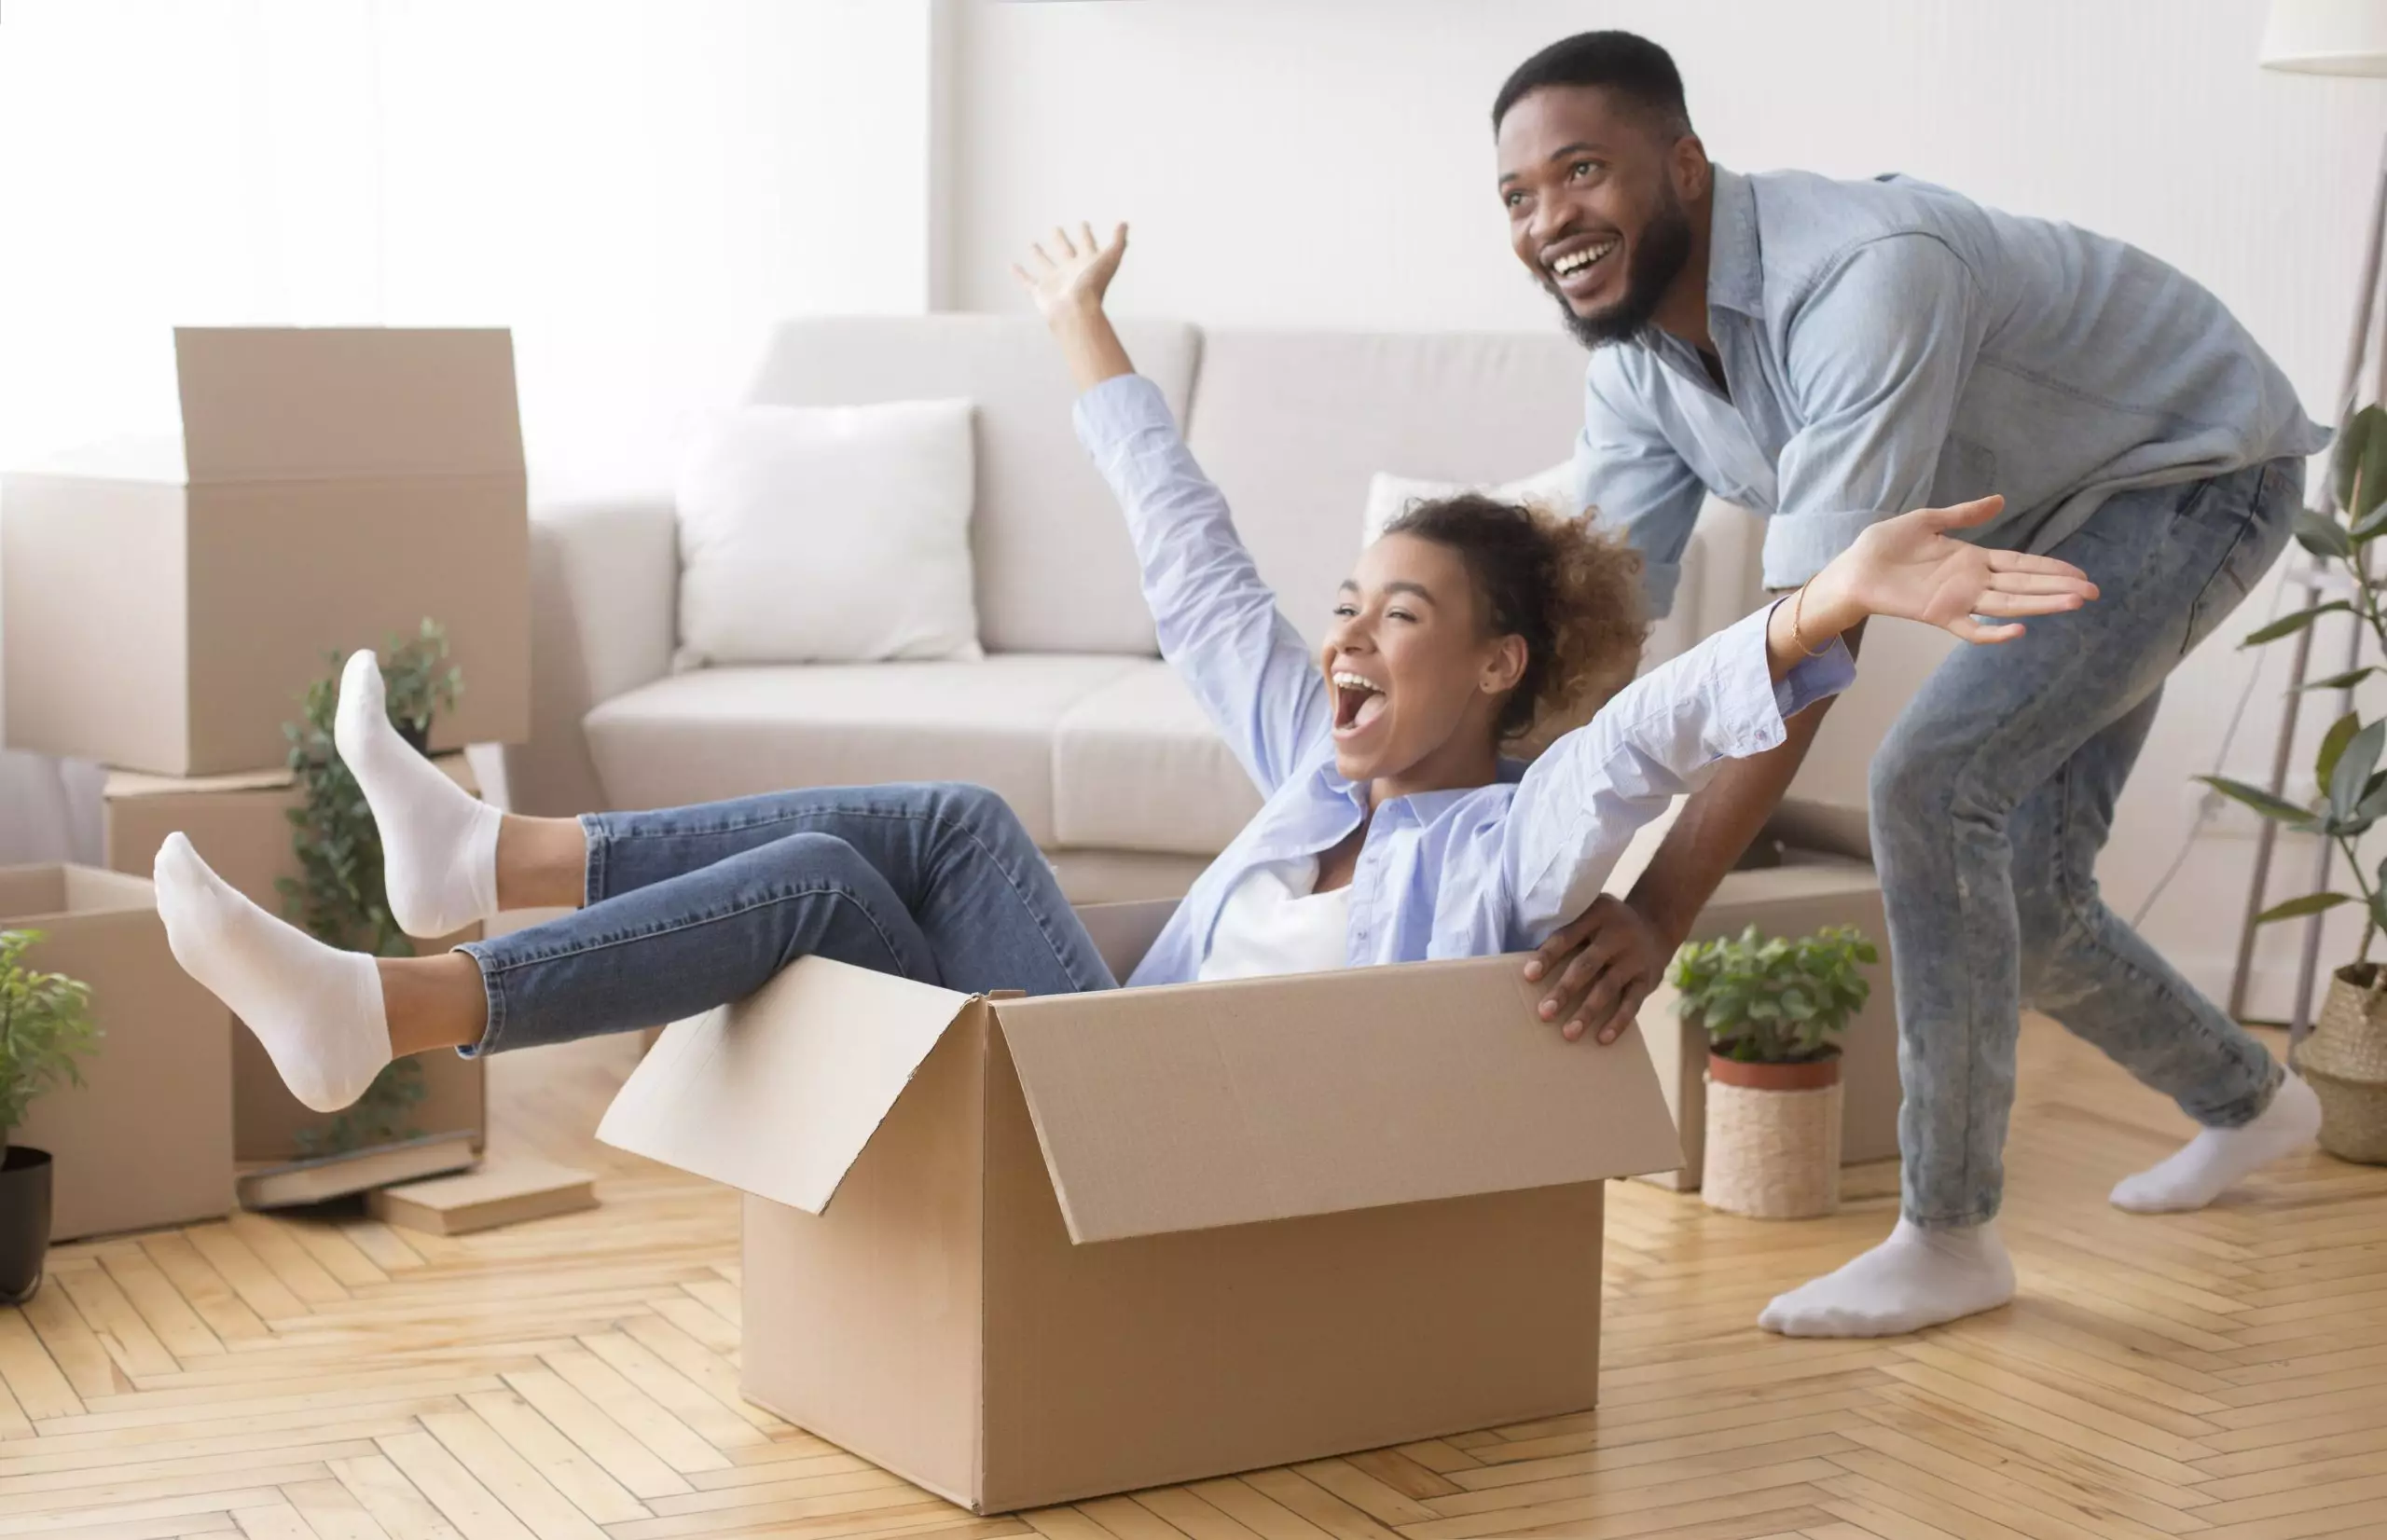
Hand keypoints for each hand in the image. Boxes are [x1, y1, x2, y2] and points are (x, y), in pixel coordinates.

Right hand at [1011, 222, 1127, 321]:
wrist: (1077, 310)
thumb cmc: (1094, 285)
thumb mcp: (1110, 258)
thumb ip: (1118, 240)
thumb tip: (1125, 223)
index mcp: (1087, 263)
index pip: (1087, 244)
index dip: (1086, 234)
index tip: (1083, 223)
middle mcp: (1070, 271)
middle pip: (1065, 251)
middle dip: (1061, 240)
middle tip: (1056, 228)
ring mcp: (1055, 281)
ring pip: (1045, 264)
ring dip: (1039, 255)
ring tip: (1032, 244)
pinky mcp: (1040, 291)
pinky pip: (1027, 281)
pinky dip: (1019, 274)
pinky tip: (1011, 265)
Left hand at [1522, 894, 1671, 1044]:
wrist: (1657, 924)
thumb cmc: (1606, 925)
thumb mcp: (1590, 912)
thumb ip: (1568, 930)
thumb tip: (1529, 965)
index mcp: (1597, 914)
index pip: (1567, 935)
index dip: (1548, 956)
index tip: (1529, 976)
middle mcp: (1618, 934)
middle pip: (1587, 965)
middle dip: (1564, 990)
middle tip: (1544, 1013)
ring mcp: (1635, 957)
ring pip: (1608, 987)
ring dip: (1587, 1012)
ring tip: (1568, 1033)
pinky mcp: (1648, 978)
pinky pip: (1632, 1003)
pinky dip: (1618, 1022)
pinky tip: (1602, 1039)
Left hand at [1809, 495, 2098, 643]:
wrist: (1854, 567)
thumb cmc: (1886, 545)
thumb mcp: (1928, 521)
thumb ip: (1964, 514)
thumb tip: (2000, 500)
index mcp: (1973, 560)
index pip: (2022, 564)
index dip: (2051, 568)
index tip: (2081, 573)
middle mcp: (1972, 583)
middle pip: (2024, 585)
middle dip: (2058, 588)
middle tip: (2093, 592)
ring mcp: (1959, 601)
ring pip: (2009, 605)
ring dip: (2041, 605)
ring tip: (2073, 604)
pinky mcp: (1940, 616)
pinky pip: (1972, 630)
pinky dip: (1994, 633)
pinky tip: (2019, 630)